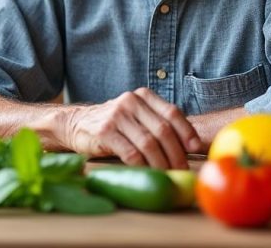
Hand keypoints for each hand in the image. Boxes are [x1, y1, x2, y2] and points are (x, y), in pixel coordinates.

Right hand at [61, 88, 201, 168]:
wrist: (76, 123)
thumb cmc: (114, 124)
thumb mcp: (136, 115)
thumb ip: (157, 122)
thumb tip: (190, 144)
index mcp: (143, 96)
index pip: (172, 112)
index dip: (186, 131)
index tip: (194, 148)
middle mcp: (131, 102)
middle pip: (162, 130)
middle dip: (176, 153)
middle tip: (181, 169)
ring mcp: (117, 116)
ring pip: (148, 143)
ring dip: (161, 163)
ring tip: (166, 174)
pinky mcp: (105, 132)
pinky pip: (130, 153)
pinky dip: (142, 166)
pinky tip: (146, 173)